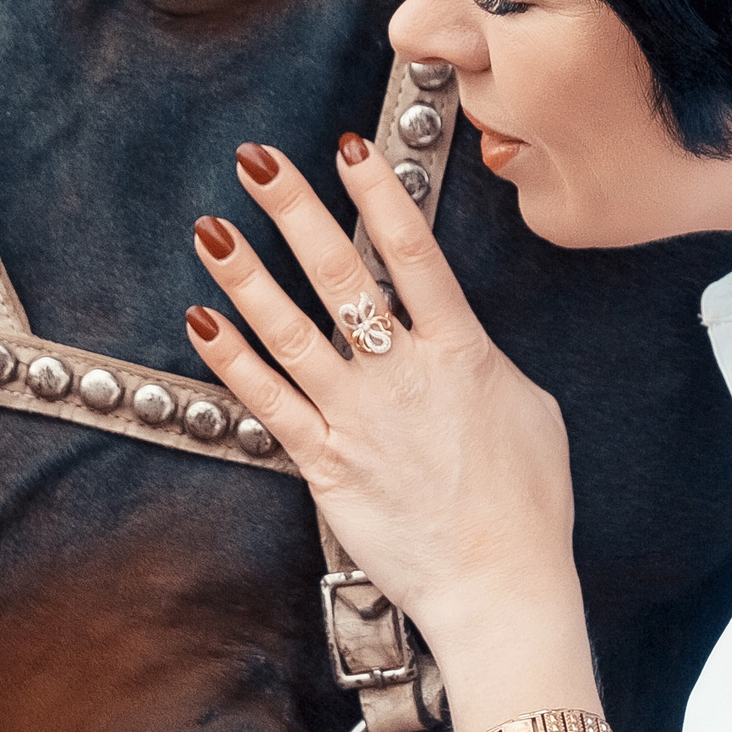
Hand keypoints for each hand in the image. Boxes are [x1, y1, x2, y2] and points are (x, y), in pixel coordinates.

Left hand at [183, 136, 580, 665]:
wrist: (500, 585)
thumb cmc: (527, 505)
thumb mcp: (529, 410)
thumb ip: (483, 362)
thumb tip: (459, 340)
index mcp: (462, 352)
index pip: (415, 254)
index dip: (379, 194)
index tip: (350, 146)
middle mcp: (404, 375)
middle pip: (343, 276)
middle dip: (296, 212)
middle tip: (258, 163)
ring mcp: (361, 418)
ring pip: (291, 333)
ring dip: (246, 277)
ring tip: (211, 229)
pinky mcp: (328, 464)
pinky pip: (269, 404)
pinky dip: (232, 361)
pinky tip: (202, 322)